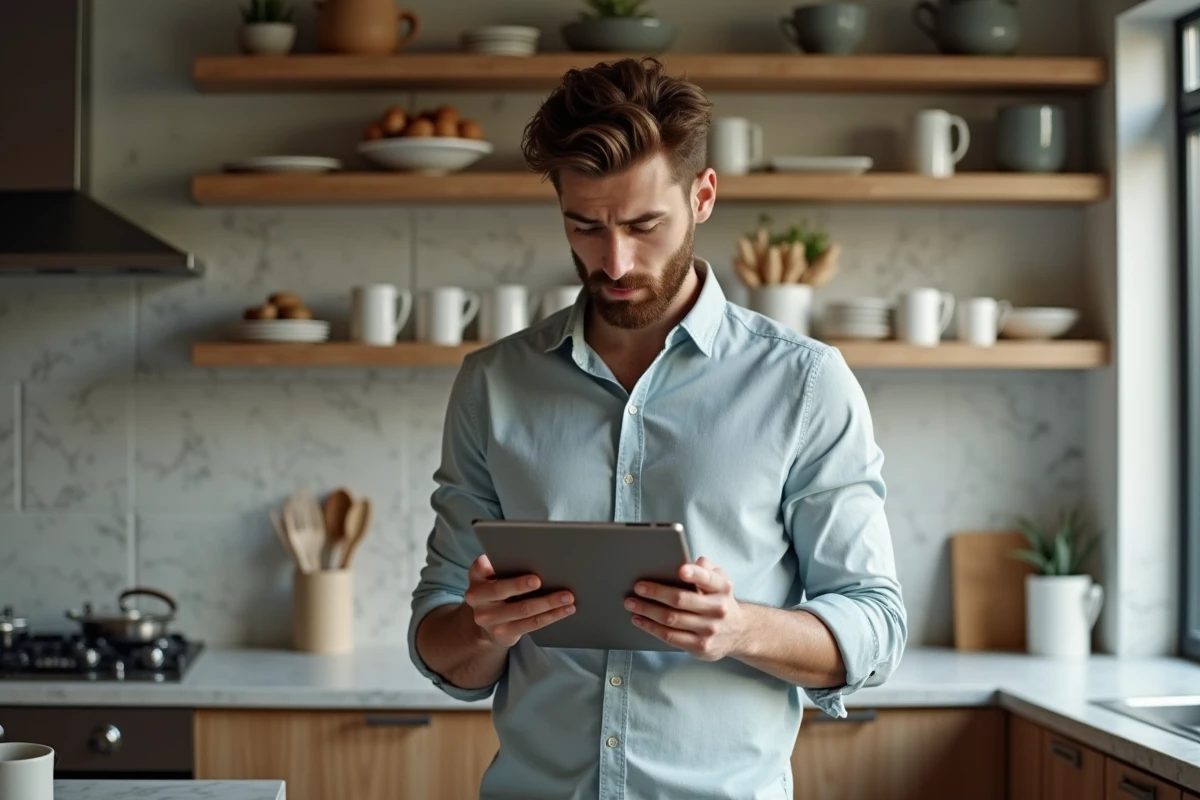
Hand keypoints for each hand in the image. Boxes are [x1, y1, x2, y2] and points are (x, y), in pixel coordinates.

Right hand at [463, 555, 574, 648]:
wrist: (487, 623)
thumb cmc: (497, 589)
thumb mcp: (492, 575)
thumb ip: (503, 564)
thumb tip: (531, 555)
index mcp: (476, 579)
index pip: (480, 568)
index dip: (489, 566)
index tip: (503, 561)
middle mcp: (477, 600)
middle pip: (501, 590)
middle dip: (521, 585)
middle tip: (540, 580)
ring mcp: (489, 620)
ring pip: (523, 610)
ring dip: (548, 603)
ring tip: (567, 597)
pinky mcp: (503, 634)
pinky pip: (531, 625)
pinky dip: (551, 616)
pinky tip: (565, 610)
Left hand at [625, 556, 746, 661]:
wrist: (739, 632)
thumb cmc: (719, 600)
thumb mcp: (720, 580)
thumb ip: (708, 569)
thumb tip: (696, 562)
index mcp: (723, 588)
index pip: (707, 578)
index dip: (694, 574)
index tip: (680, 569)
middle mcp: (718, 609)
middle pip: (681, 600)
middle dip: (656, 592)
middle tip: (638, 587)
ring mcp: (709, 630)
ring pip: (672, 619)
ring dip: (647, 610)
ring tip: (631, 603)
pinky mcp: (700, 647)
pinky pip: (670, 636)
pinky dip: (651, 627)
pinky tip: (639, 619)